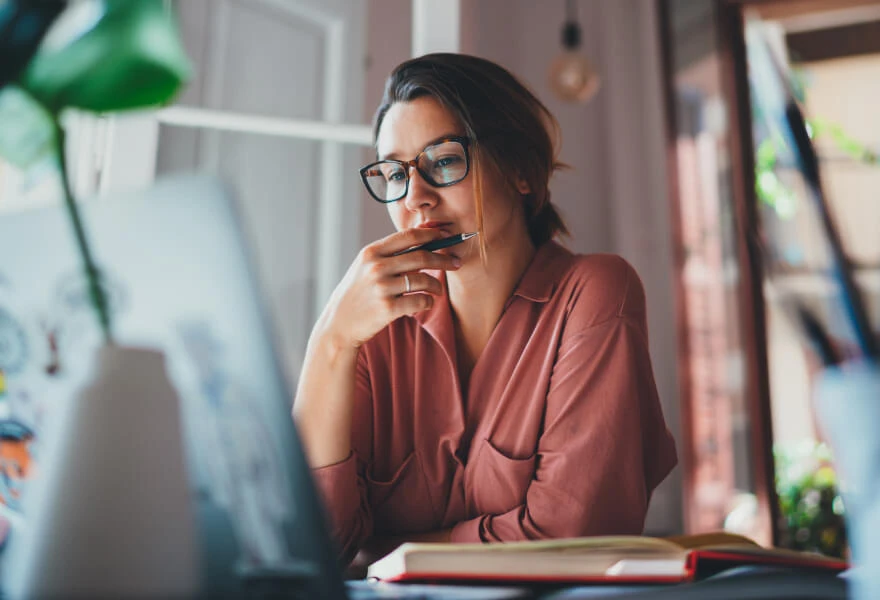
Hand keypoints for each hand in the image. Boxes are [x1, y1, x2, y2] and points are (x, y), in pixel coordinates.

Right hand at [320, 228, 460, 347]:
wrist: (338, 324)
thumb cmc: (357, 293)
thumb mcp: (365, 267)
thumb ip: (389, 254)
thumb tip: (423, 237)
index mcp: (371, 252)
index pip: (408, 236)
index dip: (431, 234)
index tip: (446, 236)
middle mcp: (376, 267)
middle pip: (421, 257)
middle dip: (444, 259)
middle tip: (456, 263)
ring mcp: (382, 288)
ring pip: (424, 280)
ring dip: (437, 285)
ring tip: (438, 289)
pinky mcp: (388, 308)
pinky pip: (420, 301)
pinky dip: (428, 302)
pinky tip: (426, 302)